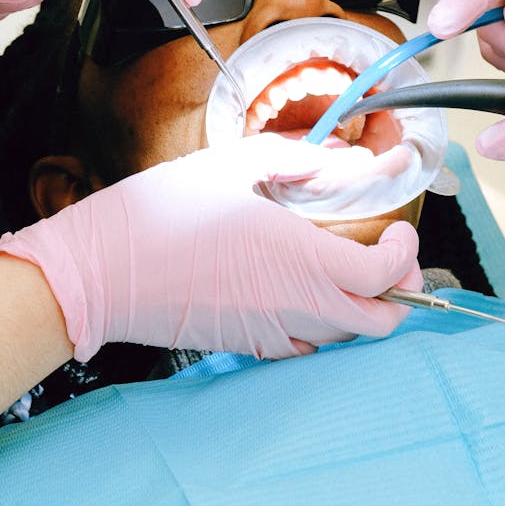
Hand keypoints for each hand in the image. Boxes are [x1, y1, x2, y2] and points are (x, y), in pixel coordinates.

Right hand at [0, 134, 421, 361]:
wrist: (100, 271)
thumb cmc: (161, 213)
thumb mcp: (232, 165)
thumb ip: (297, 159)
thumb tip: (343, 159)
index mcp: (299, 259)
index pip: (384, 275)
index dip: (404, 253)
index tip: (397, 230)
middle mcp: (294, 305)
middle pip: (380, 323)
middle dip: (398, 291)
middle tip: (386, 256)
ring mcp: (270, 333)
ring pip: (344, 337)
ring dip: (361, 307)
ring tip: (345, 267)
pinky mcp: (245, 345)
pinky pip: (305, 346)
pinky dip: (322, 324)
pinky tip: (300, 290)